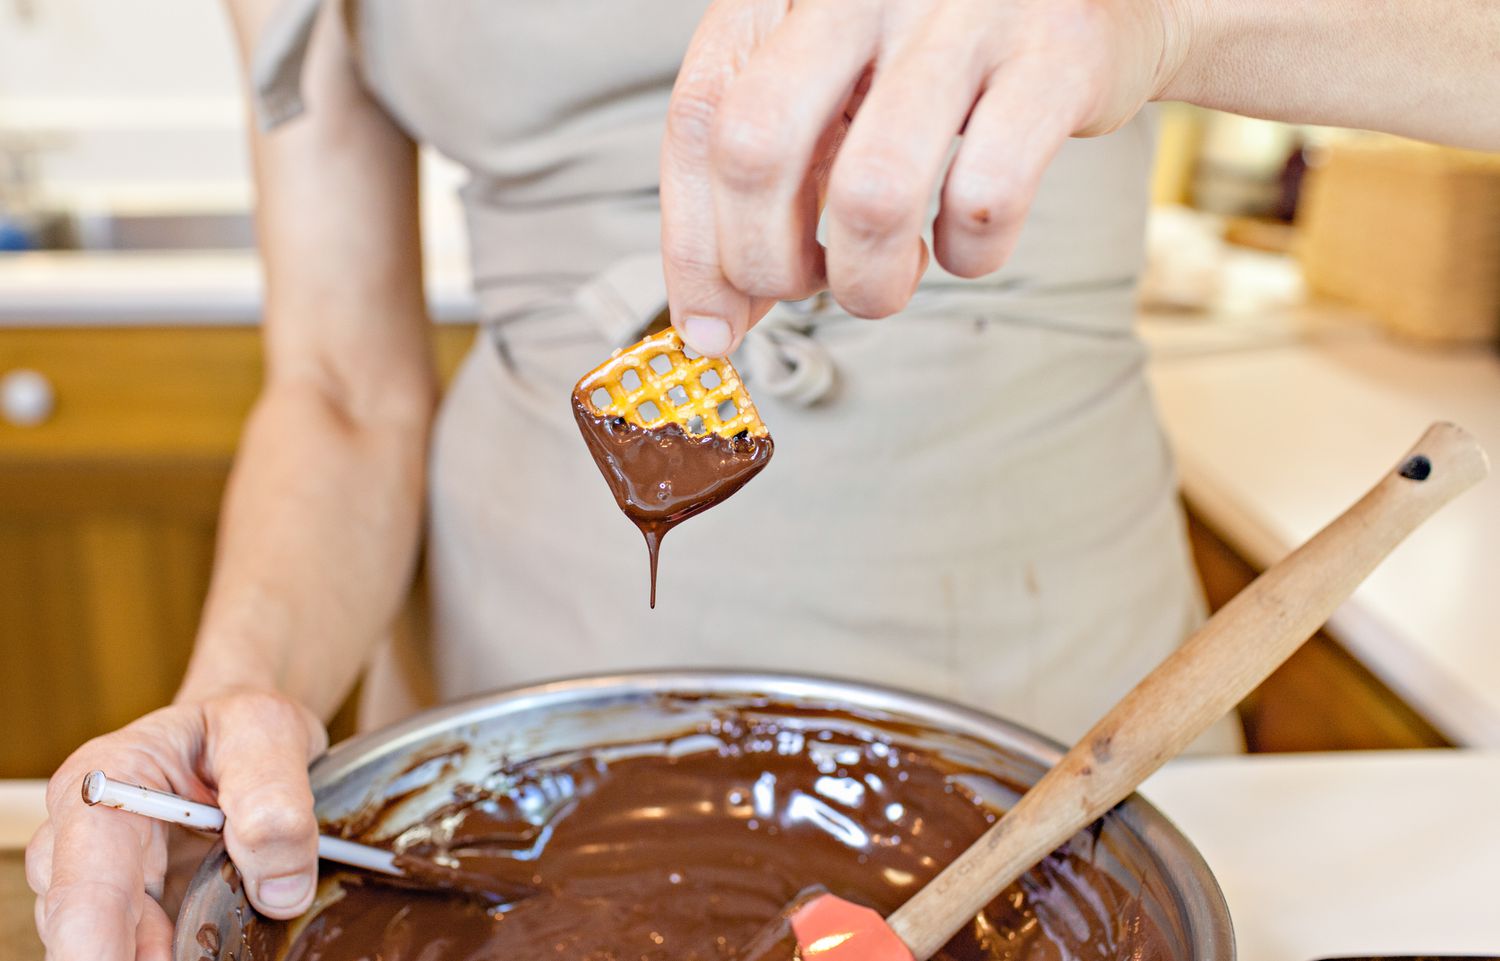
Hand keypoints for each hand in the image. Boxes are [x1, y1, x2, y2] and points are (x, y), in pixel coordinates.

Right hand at [26, 690, 326, 960]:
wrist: (243, 734)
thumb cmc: (244, 724)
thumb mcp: (269, 734)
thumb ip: (274, 800)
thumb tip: (281, 891)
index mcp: (103, 782)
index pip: (83, 882)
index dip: (93, 944)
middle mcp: (83, 835)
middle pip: (81, 926)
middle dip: (125, 955)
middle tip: (192, 953)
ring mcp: (102, 876)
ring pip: (109, 943)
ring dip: (157, 954)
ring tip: (210, 942)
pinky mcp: (133, 905)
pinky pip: (139, 946)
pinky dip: (177, 952)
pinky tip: (205, 947)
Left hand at [660, 0, 1189, 350]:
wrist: (1106, 0)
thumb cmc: (941, 65)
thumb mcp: (837, 95)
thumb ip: (772, 188)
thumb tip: (712, 322)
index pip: (698, 118)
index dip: (690, 245)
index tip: (705, 331)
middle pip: (756, 146)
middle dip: (764, 261)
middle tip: (804, 291)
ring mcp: (963, 14)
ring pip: (872, 192)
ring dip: (867, 283)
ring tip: (886, 282)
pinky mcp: (1057, 56)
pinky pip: (984, 197)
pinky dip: (967, 257)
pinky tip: (965, 245)